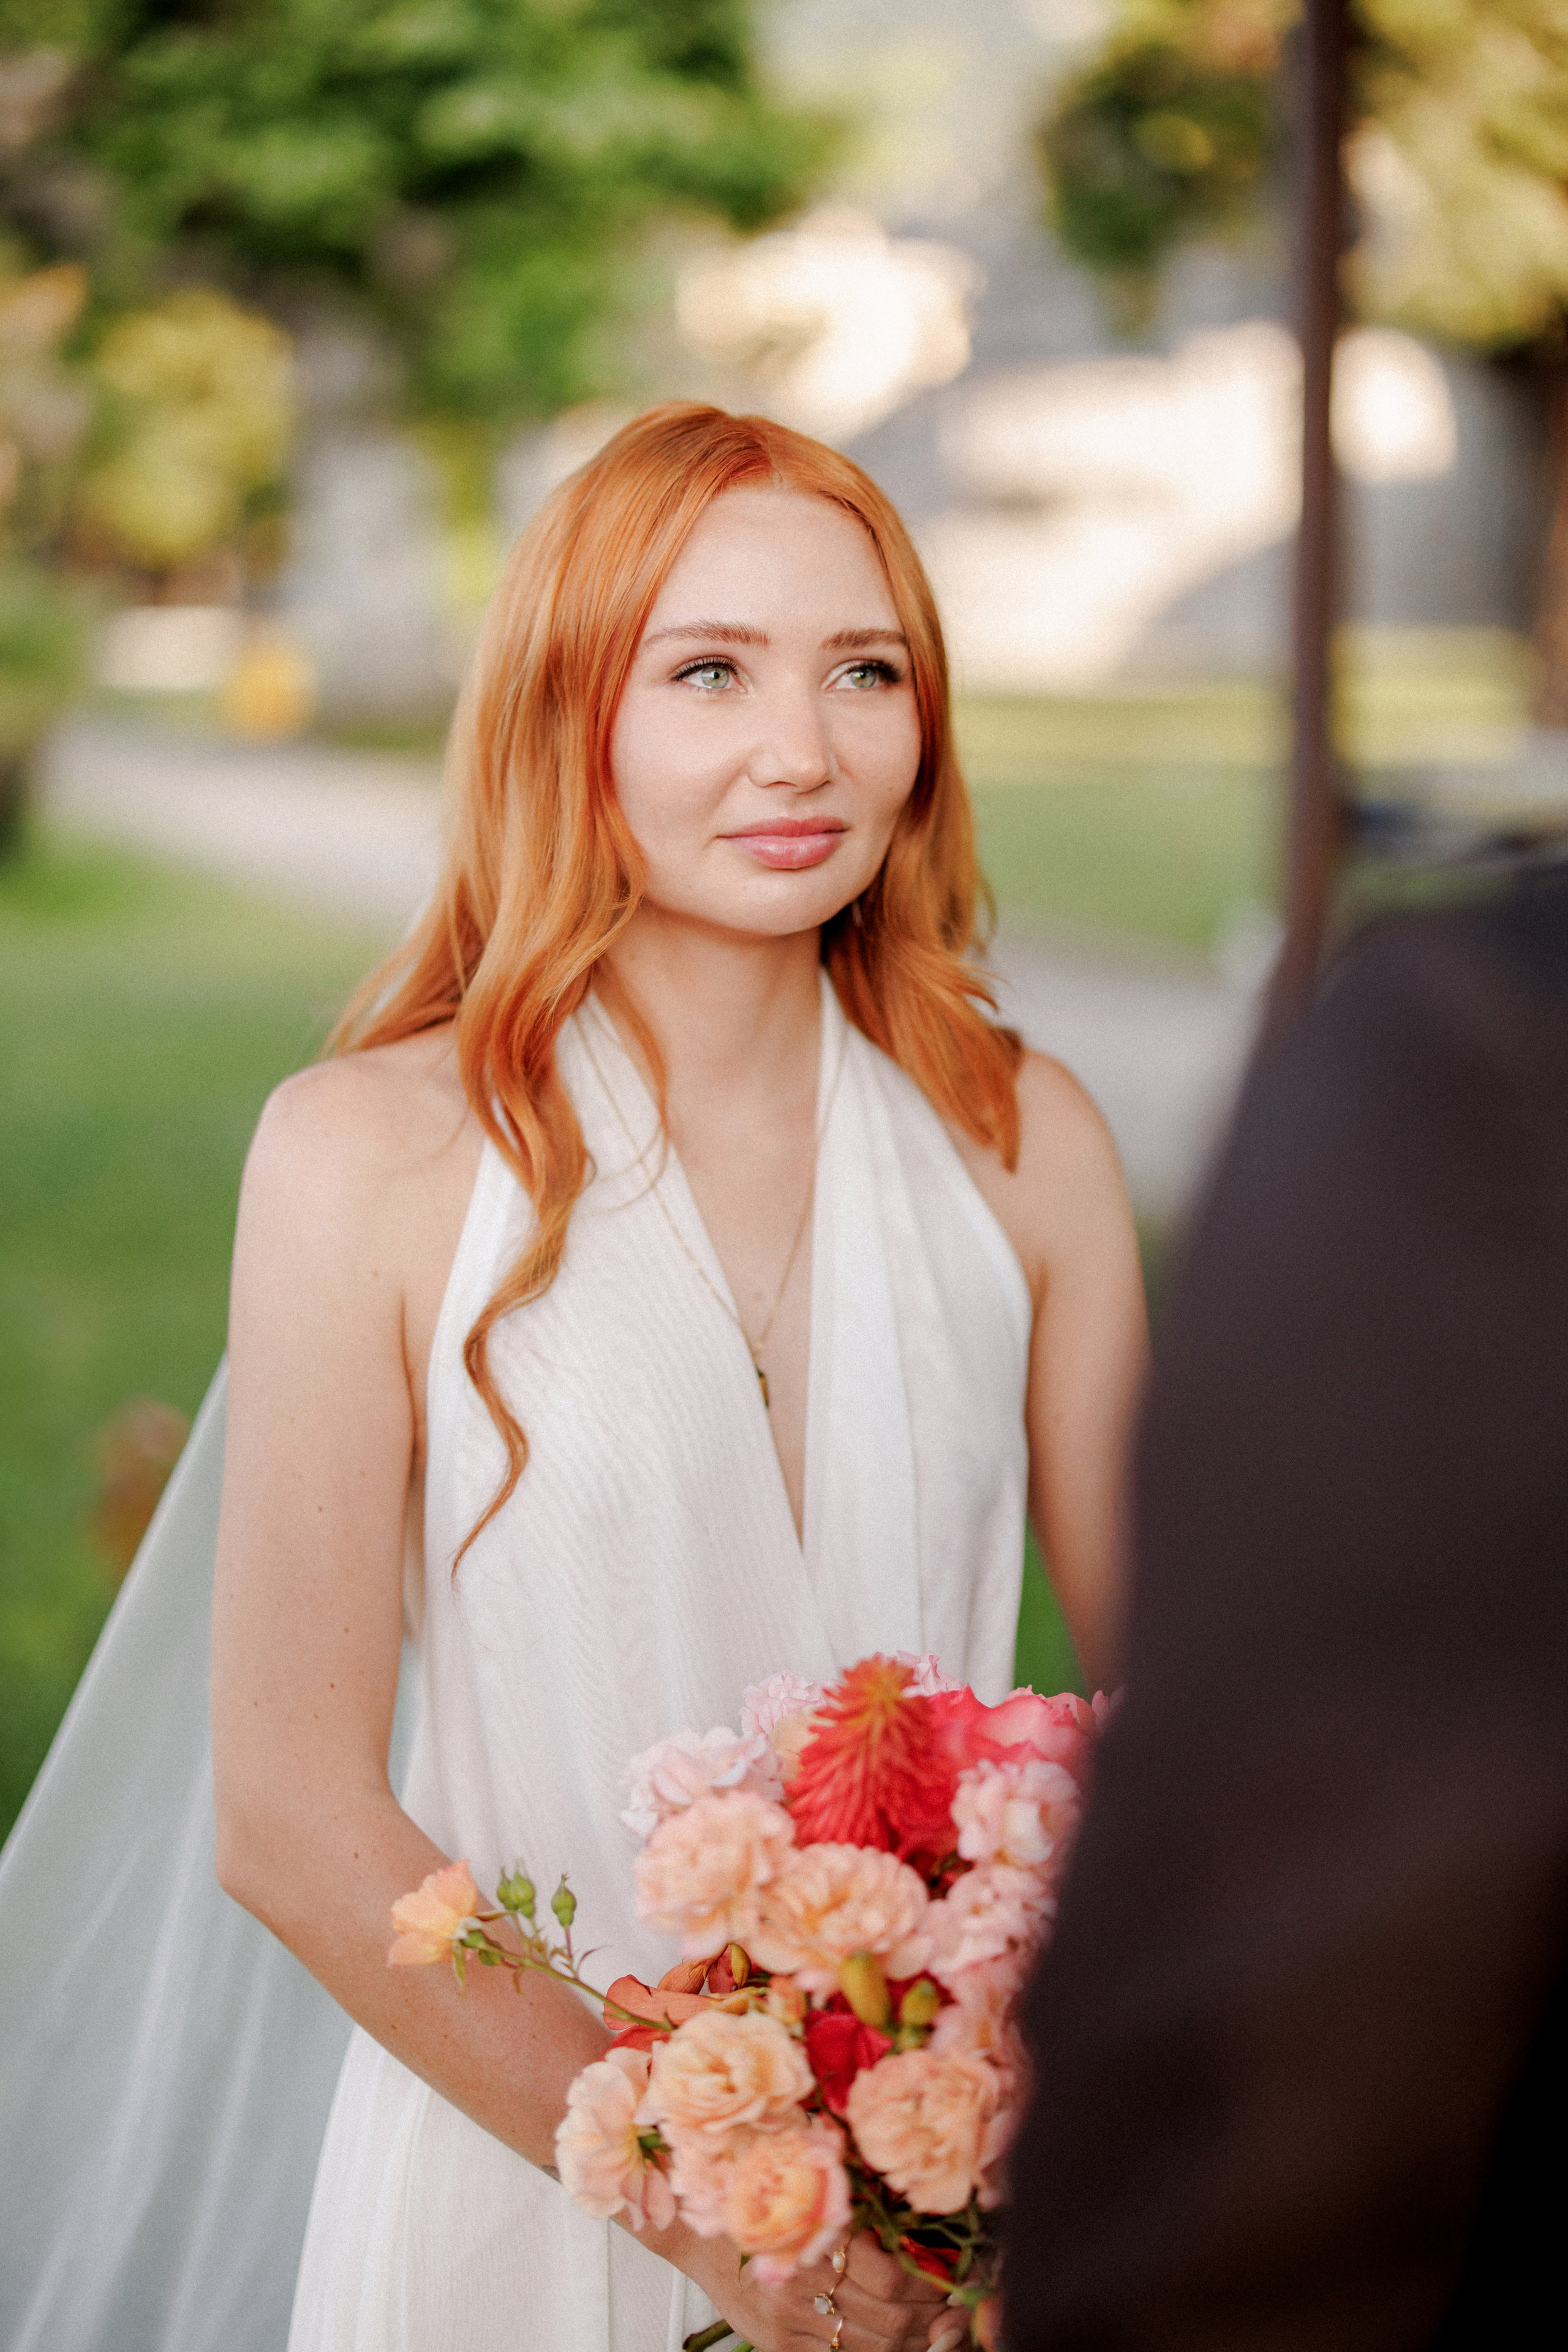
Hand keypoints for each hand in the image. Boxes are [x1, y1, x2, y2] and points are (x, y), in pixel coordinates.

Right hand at [695, 2229, 949, 2351]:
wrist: (704, 2240)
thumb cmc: (765, 2213)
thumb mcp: (812, 2202)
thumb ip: (859, 2219)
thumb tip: (921, 2243)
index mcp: (816, 2236)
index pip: (891, 2276)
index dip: (927, 2286)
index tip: (947, 2282)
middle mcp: (803, 2281)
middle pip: (888, 2317)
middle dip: (927, 2319)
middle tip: (948, 2314)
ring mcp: (790, 2320)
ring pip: (870, 2346)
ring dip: (908, 2343)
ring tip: (926, 2332)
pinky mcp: (779, 2346)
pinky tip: (888, 2346)